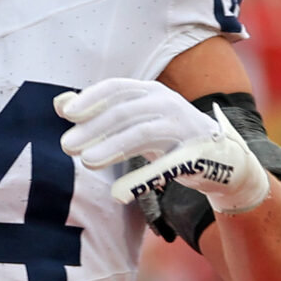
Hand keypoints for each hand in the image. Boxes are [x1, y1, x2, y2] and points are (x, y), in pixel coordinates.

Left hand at [55, 78, 269, 214]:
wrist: (221, 159)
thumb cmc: (167, 136)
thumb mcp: (134, 119)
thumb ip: (99, 112)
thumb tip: (59, 104)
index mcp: (151, 92)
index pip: (117, 87)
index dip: (92, 98)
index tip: (67, 113)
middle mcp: (168, 104)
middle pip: (125, 112)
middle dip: (94, 128)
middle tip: (66, 145)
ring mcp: (184, 128)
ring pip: (143, 134)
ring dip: (112, 147)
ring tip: (86, 161)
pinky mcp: (196, 156)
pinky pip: (167, 166)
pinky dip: (142, 178)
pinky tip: (118, 192)